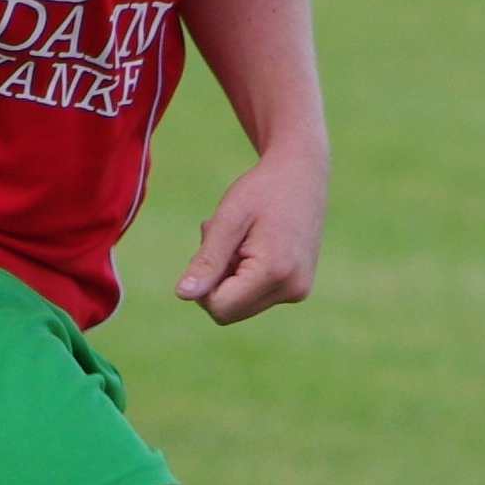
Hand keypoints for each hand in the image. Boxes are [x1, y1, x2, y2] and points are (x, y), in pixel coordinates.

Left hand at [175, 146, 327, 325]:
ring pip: (241, 305)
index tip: (210, 248)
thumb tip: (183, 295)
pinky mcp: (298, 288)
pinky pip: (256, 295)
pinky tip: (252, 245)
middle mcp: (291, 289)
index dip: (204, 284)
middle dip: (217, 280)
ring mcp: (298, 291)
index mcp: (274, 272)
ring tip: (239, 239)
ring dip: (229, 276)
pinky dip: (245, 275)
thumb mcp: (228, 220)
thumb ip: (206, 260)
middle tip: (225, 241)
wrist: (302, 173)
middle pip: (230, 311)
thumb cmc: (261, 190)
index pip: (219, 307)